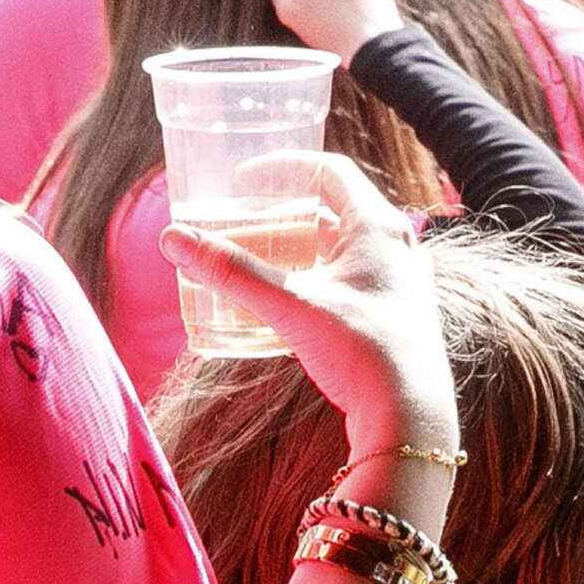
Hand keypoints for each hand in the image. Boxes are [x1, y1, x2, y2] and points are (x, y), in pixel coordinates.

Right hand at [163, 153, 458, 450]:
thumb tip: (174, 239)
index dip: (285, 166)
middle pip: (336, 208)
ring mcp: (402, 280)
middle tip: (248, 219)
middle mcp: (397, 245)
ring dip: (304, 245)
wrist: (409, 417)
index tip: (246, 180)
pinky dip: (320, 276)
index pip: (331, 170)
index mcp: (378, 226)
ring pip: (345, 246)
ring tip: (263, 257)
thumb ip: (233, 272)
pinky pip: (353, 278)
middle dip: (288, 210)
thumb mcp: (291, 305)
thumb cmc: (361, 351)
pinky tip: (294, 299)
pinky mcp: (398, 313)